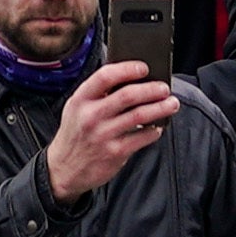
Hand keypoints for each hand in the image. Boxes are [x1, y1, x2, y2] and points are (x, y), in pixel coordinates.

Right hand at [45, 62, 178, 200]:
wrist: (64, 169)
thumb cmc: (75, 133)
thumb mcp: (77, 108)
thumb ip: (98, 93)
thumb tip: (129, 78)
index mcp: (81, 99)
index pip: (105, 76)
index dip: (127, 69)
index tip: (144, 67)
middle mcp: (91, 115)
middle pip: (128, 95)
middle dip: (151, 89)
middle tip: (164, 88)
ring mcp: (104, 135)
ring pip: (139, 116)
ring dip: (160, 108)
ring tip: (171, 104)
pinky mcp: (115, 153)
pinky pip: (141, 138)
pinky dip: (154, 130)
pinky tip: (159, 127)